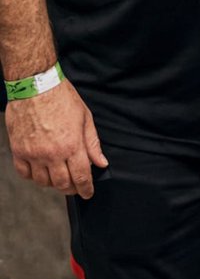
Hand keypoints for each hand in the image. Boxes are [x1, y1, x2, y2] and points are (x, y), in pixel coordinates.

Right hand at [5, 79, 107, 198]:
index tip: (88, 193)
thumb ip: (92, 143)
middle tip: (75, 186)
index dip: (86, 189)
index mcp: (72, 145)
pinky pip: (25, 174)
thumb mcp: (85, 117)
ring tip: (59, 175)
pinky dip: (33, 176)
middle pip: (62, 183)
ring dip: (53, 183)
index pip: (81, 176)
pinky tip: (40, 170)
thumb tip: (101, 162)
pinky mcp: (19, 151)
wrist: (35, 85)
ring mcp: (33, 154)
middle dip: (71, 188)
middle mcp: (52, 153)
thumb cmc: (62, 97)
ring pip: (43, 182)